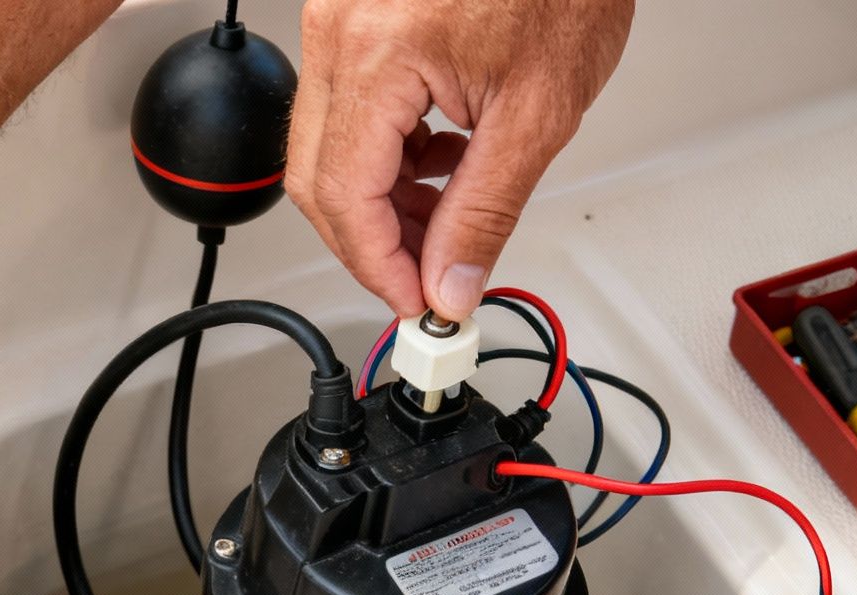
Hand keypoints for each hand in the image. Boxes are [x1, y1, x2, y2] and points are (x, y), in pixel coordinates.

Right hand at [286, 0, 632, 319]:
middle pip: (318, 180)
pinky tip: (438, 160)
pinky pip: (343, 111)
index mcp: (380, 53)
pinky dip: (383, 155)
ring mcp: (338, 21)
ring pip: (326, 150)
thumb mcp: (538, 110)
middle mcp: (340, 32)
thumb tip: (450, 282)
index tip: (416, 303)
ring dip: (379, 202)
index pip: (345, 197)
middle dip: (372, 244)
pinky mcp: (353, 19)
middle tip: (427, 279)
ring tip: (446, 215)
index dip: (378, 266)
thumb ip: (486, 210)